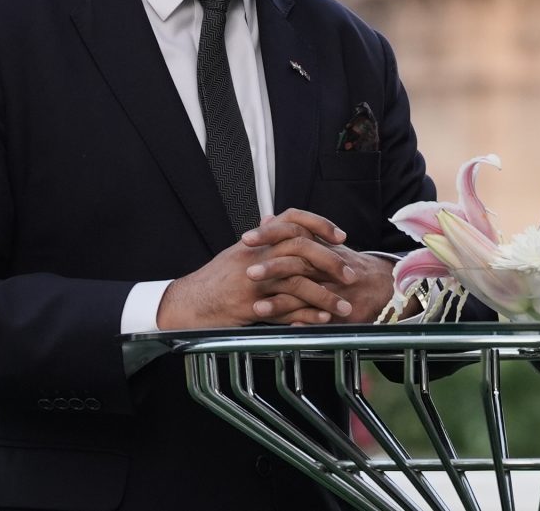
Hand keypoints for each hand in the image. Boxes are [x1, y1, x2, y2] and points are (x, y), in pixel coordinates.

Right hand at [156, 209, 351, 328]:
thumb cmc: (214, 279)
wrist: (188, 304)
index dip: (319, 223)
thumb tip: (274, 220)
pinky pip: (285, 310)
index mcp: (256, 241)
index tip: (340, 236)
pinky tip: (323, 320)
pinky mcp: (250, 306)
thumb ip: (261, 239)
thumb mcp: (237, 253)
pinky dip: (306, 315)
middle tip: (351, 275)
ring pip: (297, 282)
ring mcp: (253, 281)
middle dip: (331, 262)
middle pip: (301, 249)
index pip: (292, 219)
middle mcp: (256, 256)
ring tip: (345, 306)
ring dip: (325, 296)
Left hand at [242, 210, 395, 324]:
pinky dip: (300, 321)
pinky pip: (317, 316)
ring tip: (257, 307)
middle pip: (298, 260)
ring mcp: (333, 287)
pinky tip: (282, 327)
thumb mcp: (321, 243)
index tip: (246, 238)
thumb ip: (292, 231)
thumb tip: (266, 218)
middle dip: (271, 266)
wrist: (383, 285)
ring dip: (280, 300)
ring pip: (305, 291)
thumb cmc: (345, 265)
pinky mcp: (339, 309)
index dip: (269, 234)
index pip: (293, 232)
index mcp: (318, 245)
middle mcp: (325, 263)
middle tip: (248, 272)